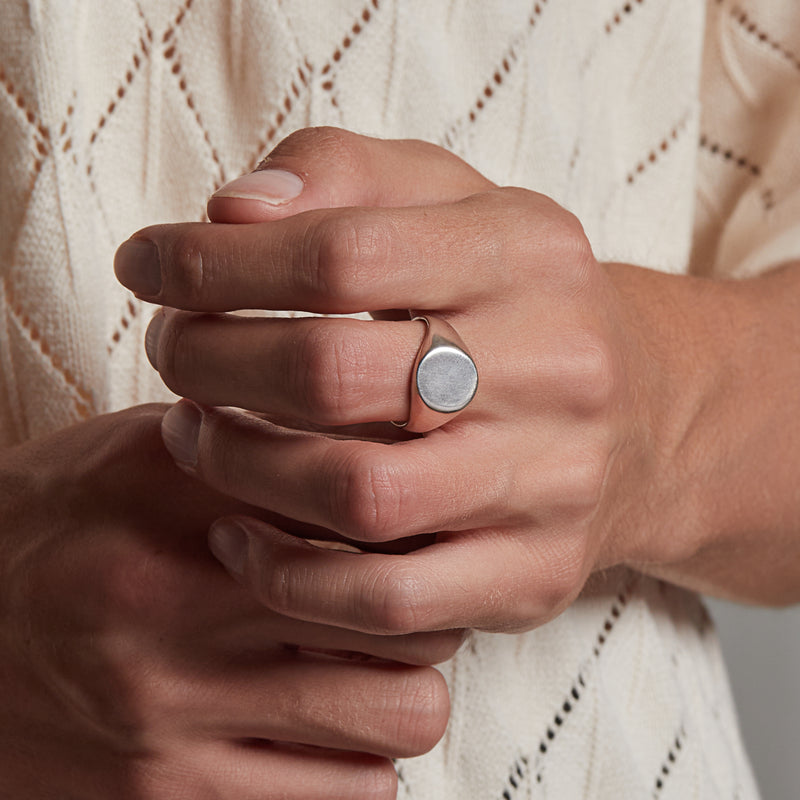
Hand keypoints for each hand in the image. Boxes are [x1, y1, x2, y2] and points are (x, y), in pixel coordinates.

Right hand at [0, 405, 454, 797]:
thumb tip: (359, 442)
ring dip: (403, 692)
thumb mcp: (129, 453)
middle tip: (403, 603)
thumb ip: (239, 443)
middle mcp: (180, 607)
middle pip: (405, 612)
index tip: (412, 531)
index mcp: (177, 499)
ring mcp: (175, 718)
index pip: (365, 508)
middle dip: (425, 607)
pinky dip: (360, 764)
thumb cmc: (48, 532)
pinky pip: (347, 799)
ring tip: (369, 673)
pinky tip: (324, 732)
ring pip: (399, 716)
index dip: (414, 520)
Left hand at [115, 128, 799, 641]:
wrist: (638, 415)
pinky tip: (238, 538)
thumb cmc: (512, 299)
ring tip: (193, 434)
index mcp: (527, 255)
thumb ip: (342, 174)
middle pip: (334, 375)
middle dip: (211, 362)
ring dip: (238, 468)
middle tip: (171, 352)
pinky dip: (287, 578)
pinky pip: (389, 601)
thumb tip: (231, 210)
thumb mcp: (452, 201)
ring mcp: (550, 483)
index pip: (341, 254)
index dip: (215, 263)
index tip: (148, 265)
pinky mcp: (533, 574)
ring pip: (357, 496)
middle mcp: (554, 368)